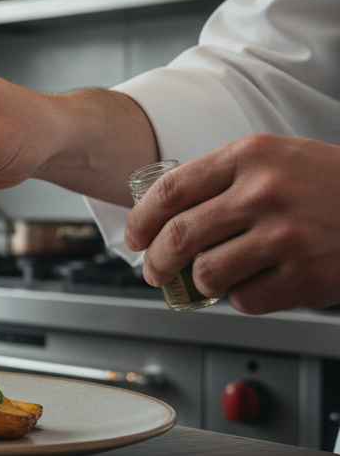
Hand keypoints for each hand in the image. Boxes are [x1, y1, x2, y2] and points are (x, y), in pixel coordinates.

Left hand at [125, 134, 339, 313]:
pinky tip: (259, 283)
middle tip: (154, 272)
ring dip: (200, 283)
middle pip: (178, 237)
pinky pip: (244, 299)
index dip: (141, 220)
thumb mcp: (279, 159)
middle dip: (155, 262)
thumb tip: (163, 216)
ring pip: (206, 274)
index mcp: (251, 156)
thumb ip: (225, 180)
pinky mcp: (305, 276)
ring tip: (212, 278)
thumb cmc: (334, 185)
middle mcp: (265, 192)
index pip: (170, 190)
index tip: (134, 237)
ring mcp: (286, 235)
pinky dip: (243, 298)